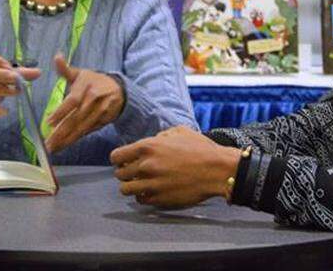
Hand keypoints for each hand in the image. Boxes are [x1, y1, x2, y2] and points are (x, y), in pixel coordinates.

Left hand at [44, 54, 124, 152]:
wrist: (119, 89)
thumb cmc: (94, 82)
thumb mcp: (81, 74)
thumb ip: (65, 69)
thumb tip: (57, 57)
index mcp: (87, 85)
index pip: (73, 100)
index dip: (61, 112)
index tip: (48, 122)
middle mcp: (95, 98)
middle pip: (76, 117)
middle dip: (61, 132)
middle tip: (48, 143)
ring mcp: (102, 110)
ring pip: (82, 127)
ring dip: (68, 139)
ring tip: (54, 147)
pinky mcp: (105, 120)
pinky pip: (89, 130)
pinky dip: (76, 138)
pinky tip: (65, 144)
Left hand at [111, 126, 241, 208]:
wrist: (216, 170)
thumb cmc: (200, 149)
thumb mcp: (179, 132)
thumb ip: (160, 136)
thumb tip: (152, 141)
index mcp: (147, 147)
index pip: (116, 156)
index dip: (120, 158)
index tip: (125, 160)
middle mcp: (145, 166)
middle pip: (119, 174)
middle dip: (126, 172)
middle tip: (136, 172)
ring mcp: (150, 185)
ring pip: (126, 190)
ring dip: (132, 186)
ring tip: (142, 183)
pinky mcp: (158, 199)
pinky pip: (140, 200)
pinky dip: (143, 196)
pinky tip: (153, 190)